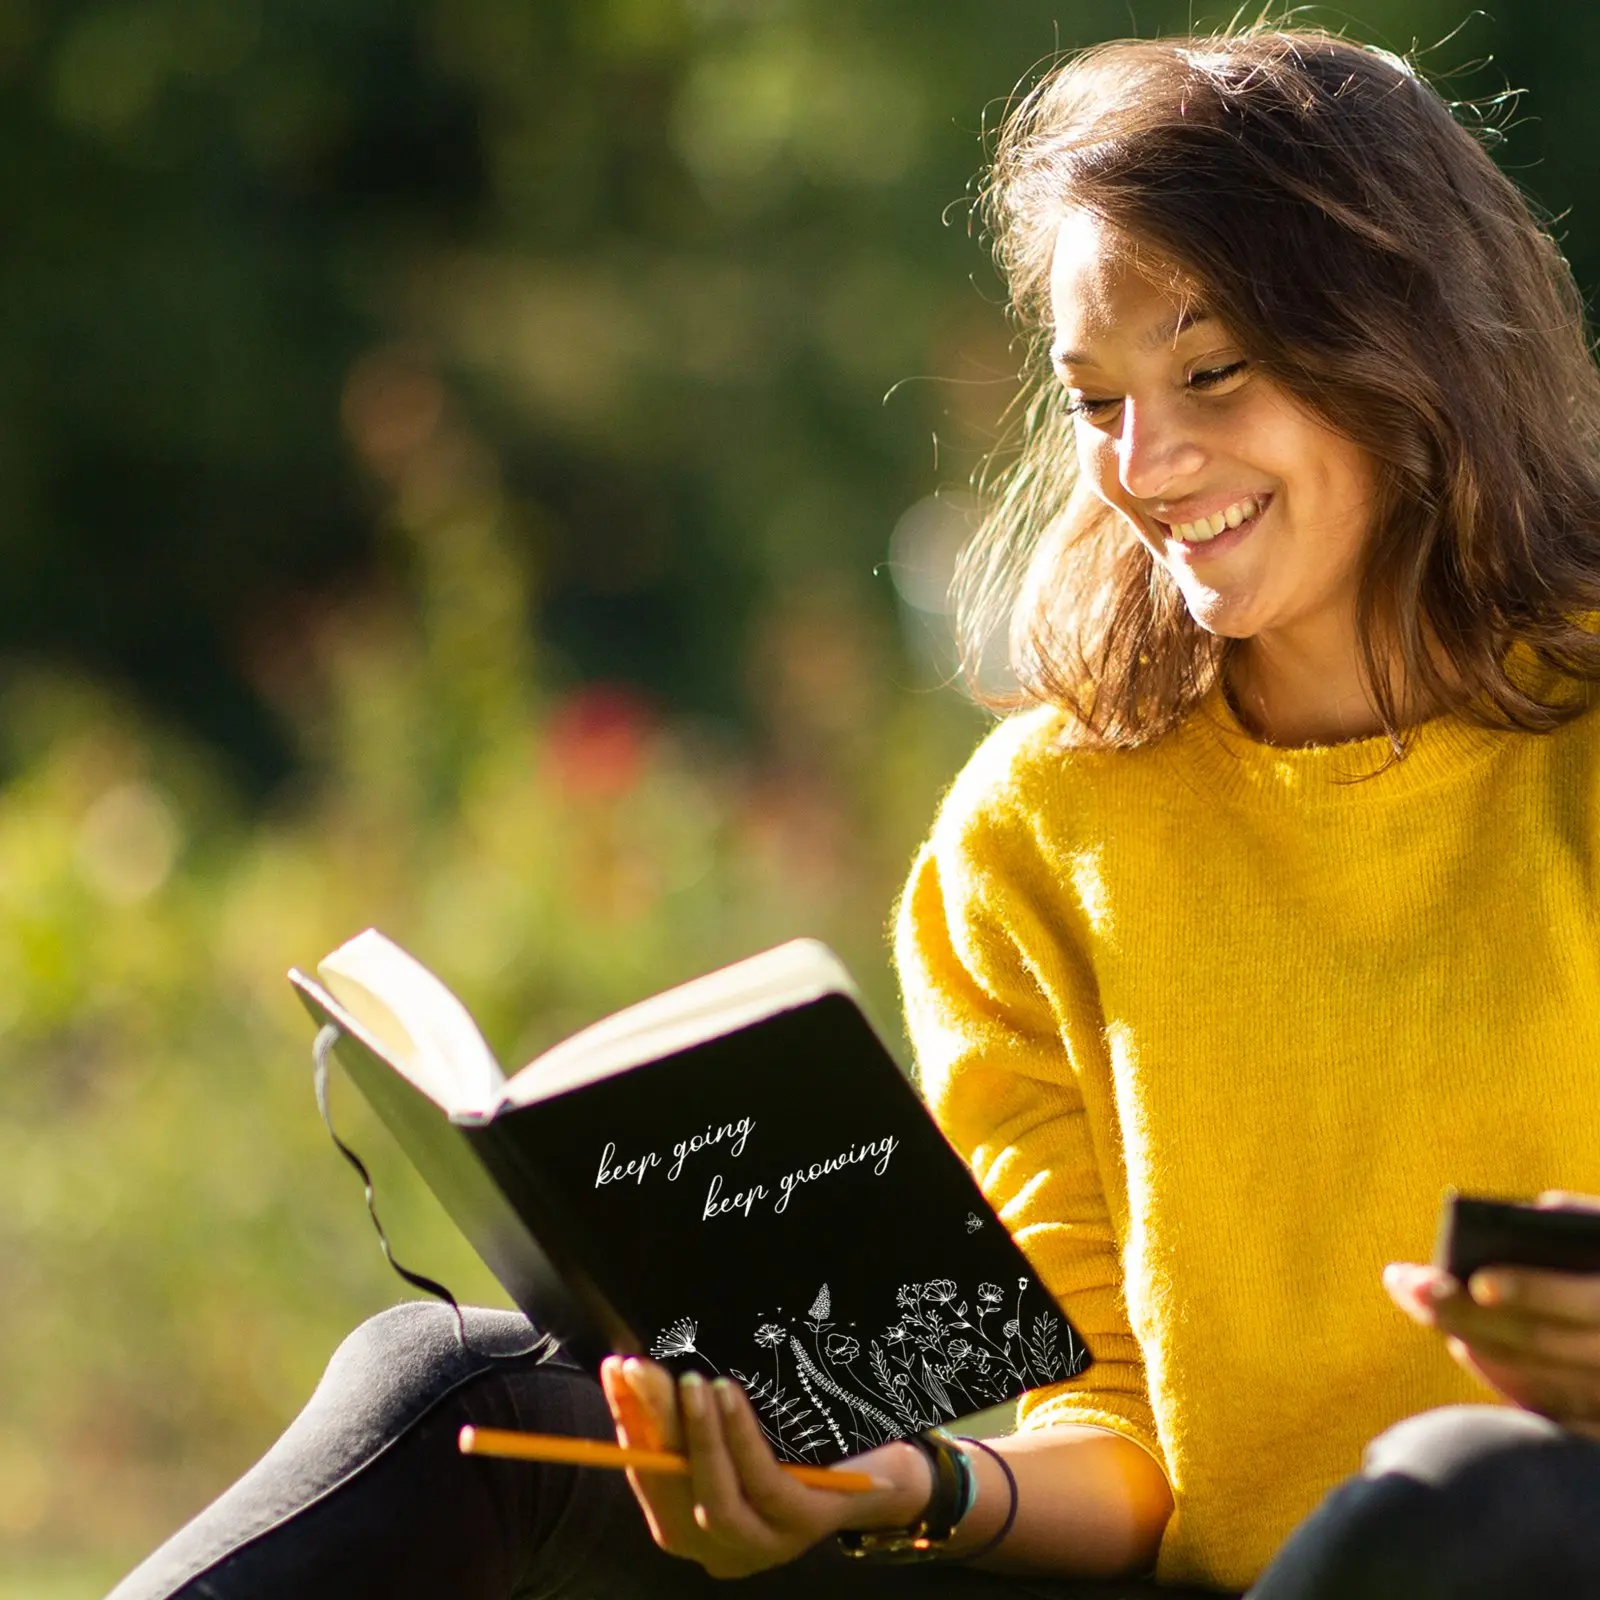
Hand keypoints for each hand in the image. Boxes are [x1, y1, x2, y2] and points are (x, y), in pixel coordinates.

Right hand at [599, 1356, 927, 1577]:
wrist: (881, 1469)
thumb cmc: (799, 1444)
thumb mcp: (737, 1430)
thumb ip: (691, 1415)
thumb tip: (634, 1368)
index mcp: (691, 1524)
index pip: (647, 1476)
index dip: (625, 1424)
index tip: (613, 1371)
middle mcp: (717, 1546)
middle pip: (672, 1486)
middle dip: (649, 1424)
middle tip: (639, 1368)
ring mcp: (760, 1544)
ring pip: (713, 1497)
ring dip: (696, 1437)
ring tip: (690, 1382)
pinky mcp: (801, 1527)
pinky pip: (761, 1483)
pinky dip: (739, 1439)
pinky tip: (729, 1396)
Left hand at [1383, 1191, 1599, 1439]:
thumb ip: (1592, 1226)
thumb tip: (1535, 1211)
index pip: (1589, 1301)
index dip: (1534, 1290)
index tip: (1480, 1279)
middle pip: (1543, 1342)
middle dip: (1465, 1312)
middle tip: (1404, 1283)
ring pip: (1541, 1381)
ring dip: (1477, 1344)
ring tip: (1427, 1307)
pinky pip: (1555, 1414)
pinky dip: (1508, 1382)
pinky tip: (1470, 1348)